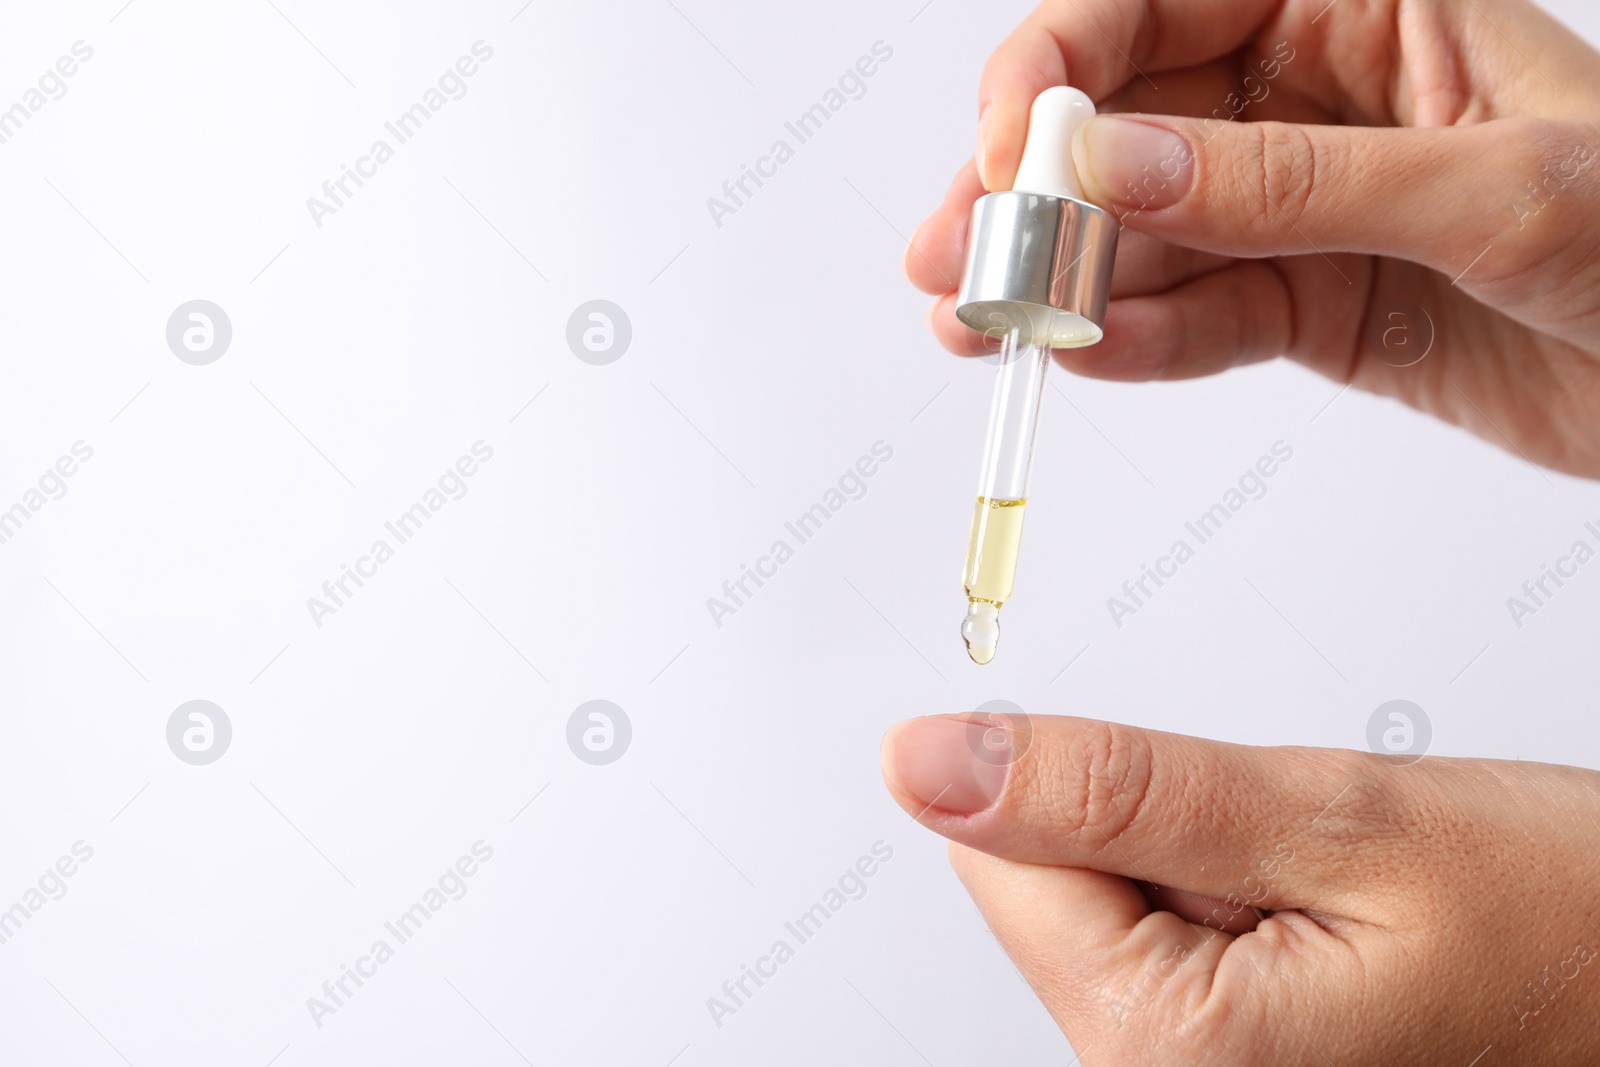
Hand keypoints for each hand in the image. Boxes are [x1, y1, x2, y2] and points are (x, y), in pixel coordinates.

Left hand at [880, 712, 1599, 1064]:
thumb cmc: (1559, 923)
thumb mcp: (1330, 821)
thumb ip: (1110, 792)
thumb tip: (924, 762)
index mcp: (1162, 1050)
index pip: (999, 855)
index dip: (1102, 789)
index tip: (1203, 796)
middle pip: (1050, 886)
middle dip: (1161, 833)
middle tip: (1301, 856)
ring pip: (1110, 900)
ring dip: (1202, 861)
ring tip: (1334, 894)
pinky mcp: (1224, 1056)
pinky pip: (1167, 932)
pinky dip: (1230, 893)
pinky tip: (1327, 918)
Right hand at [907, 0, 1599, 475]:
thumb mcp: (1493, 190)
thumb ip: (1295, 183)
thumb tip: (1121, 168)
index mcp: (1368, 10)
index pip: (1165, 6)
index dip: (1066, 64)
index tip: (1010, 142)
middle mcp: (1321, 99)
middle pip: (1132, 127)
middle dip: (1036, 191)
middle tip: (959, 258)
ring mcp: (1308, 210)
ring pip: (1150, 233)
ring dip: (1062, 281)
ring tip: (983, 329)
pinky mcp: (1314, 306)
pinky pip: (1203, 318)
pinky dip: (1141, 345)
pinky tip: (1085, 361)